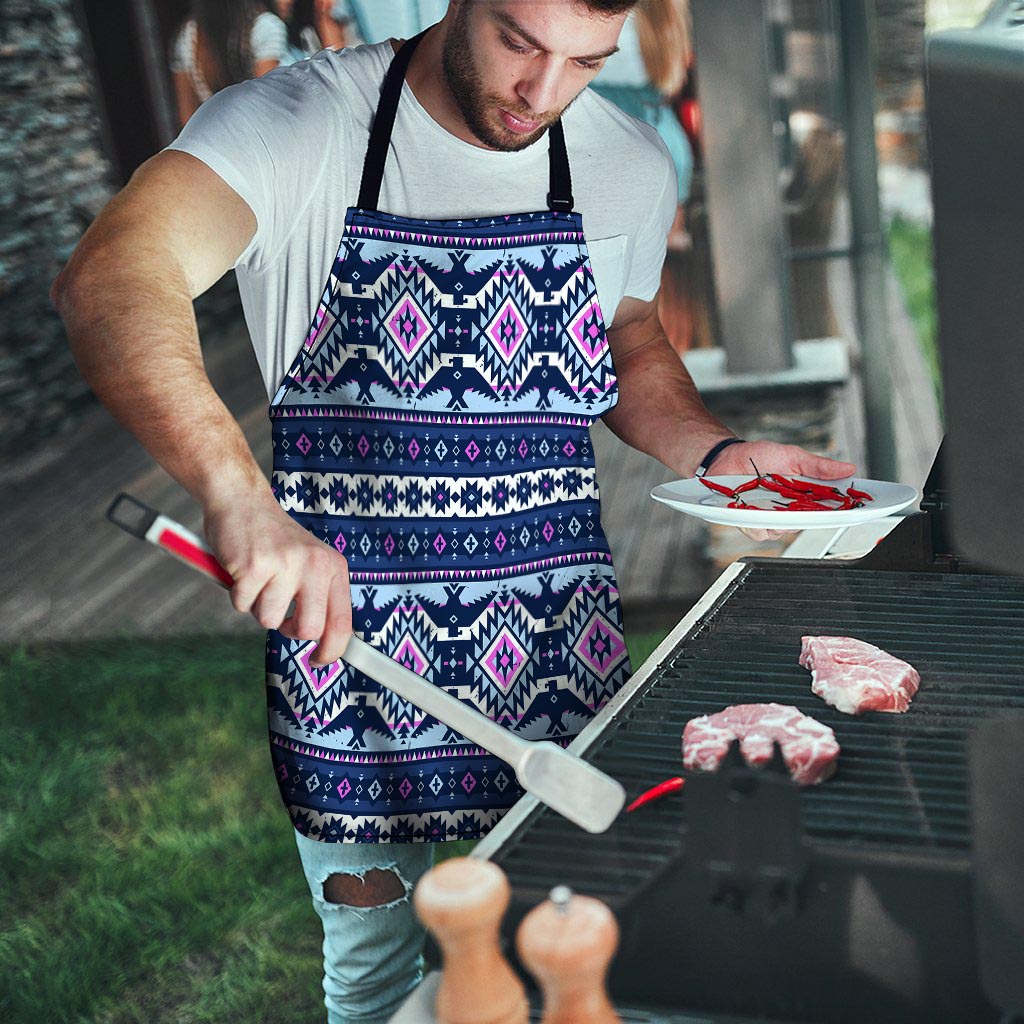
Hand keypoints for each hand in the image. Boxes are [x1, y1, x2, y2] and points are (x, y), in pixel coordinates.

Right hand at [203, 493, 351, 664]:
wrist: (242, 501)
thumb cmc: (274, 539)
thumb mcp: (310, 562)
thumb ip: (319, 596)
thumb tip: (325, 643)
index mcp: (333, 566)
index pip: (343, 621)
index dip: (332, 650)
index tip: (319, 661)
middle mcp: (315, 564)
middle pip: (309, 629)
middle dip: (289, 630)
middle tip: (280, 613)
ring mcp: (285, 564)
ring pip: (269, 620)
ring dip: (258, 606)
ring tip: (259, 578)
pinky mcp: (254, 566)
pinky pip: (242, 605)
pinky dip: (237, 594)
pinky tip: (242, 570)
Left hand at [708, 440, 856, 542]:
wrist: (727, 458)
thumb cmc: (759, 456)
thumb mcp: (793, 456)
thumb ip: (819, 466)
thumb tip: (849, 468)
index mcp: (804, 495)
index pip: (829, 508)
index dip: (843, 511)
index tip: (855, 509)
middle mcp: (789, 510)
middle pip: (808, 523)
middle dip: (809, 516)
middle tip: (803, 502)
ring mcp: (770, 518)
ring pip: (784, 531)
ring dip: (779, 518)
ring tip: (769, 499)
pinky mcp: (751, 523)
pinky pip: (760, 532)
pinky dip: (757, 522)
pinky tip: (751, 508)